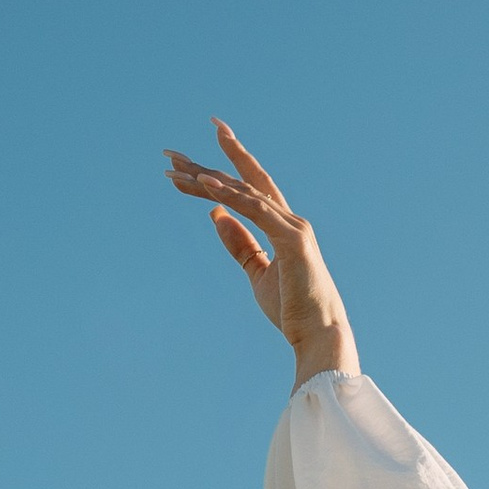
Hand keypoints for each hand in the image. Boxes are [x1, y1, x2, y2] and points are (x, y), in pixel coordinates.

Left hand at [165, 120, 358, 385]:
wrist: (318, 335)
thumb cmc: (293, 310)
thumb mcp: (257, 273)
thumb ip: (241, 244)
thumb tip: (216, 214)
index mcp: (282, 227)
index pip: (248, 190)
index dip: (223, 168)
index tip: (188, 162)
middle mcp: (289, 220)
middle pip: (242, 183)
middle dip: (206, 164)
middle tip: (170, 154)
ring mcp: (292, 227)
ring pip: (243, 192)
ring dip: (207, 178)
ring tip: (175, 167)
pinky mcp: (292, 239)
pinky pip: (254, 209)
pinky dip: (229, 194)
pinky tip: (204, 183)